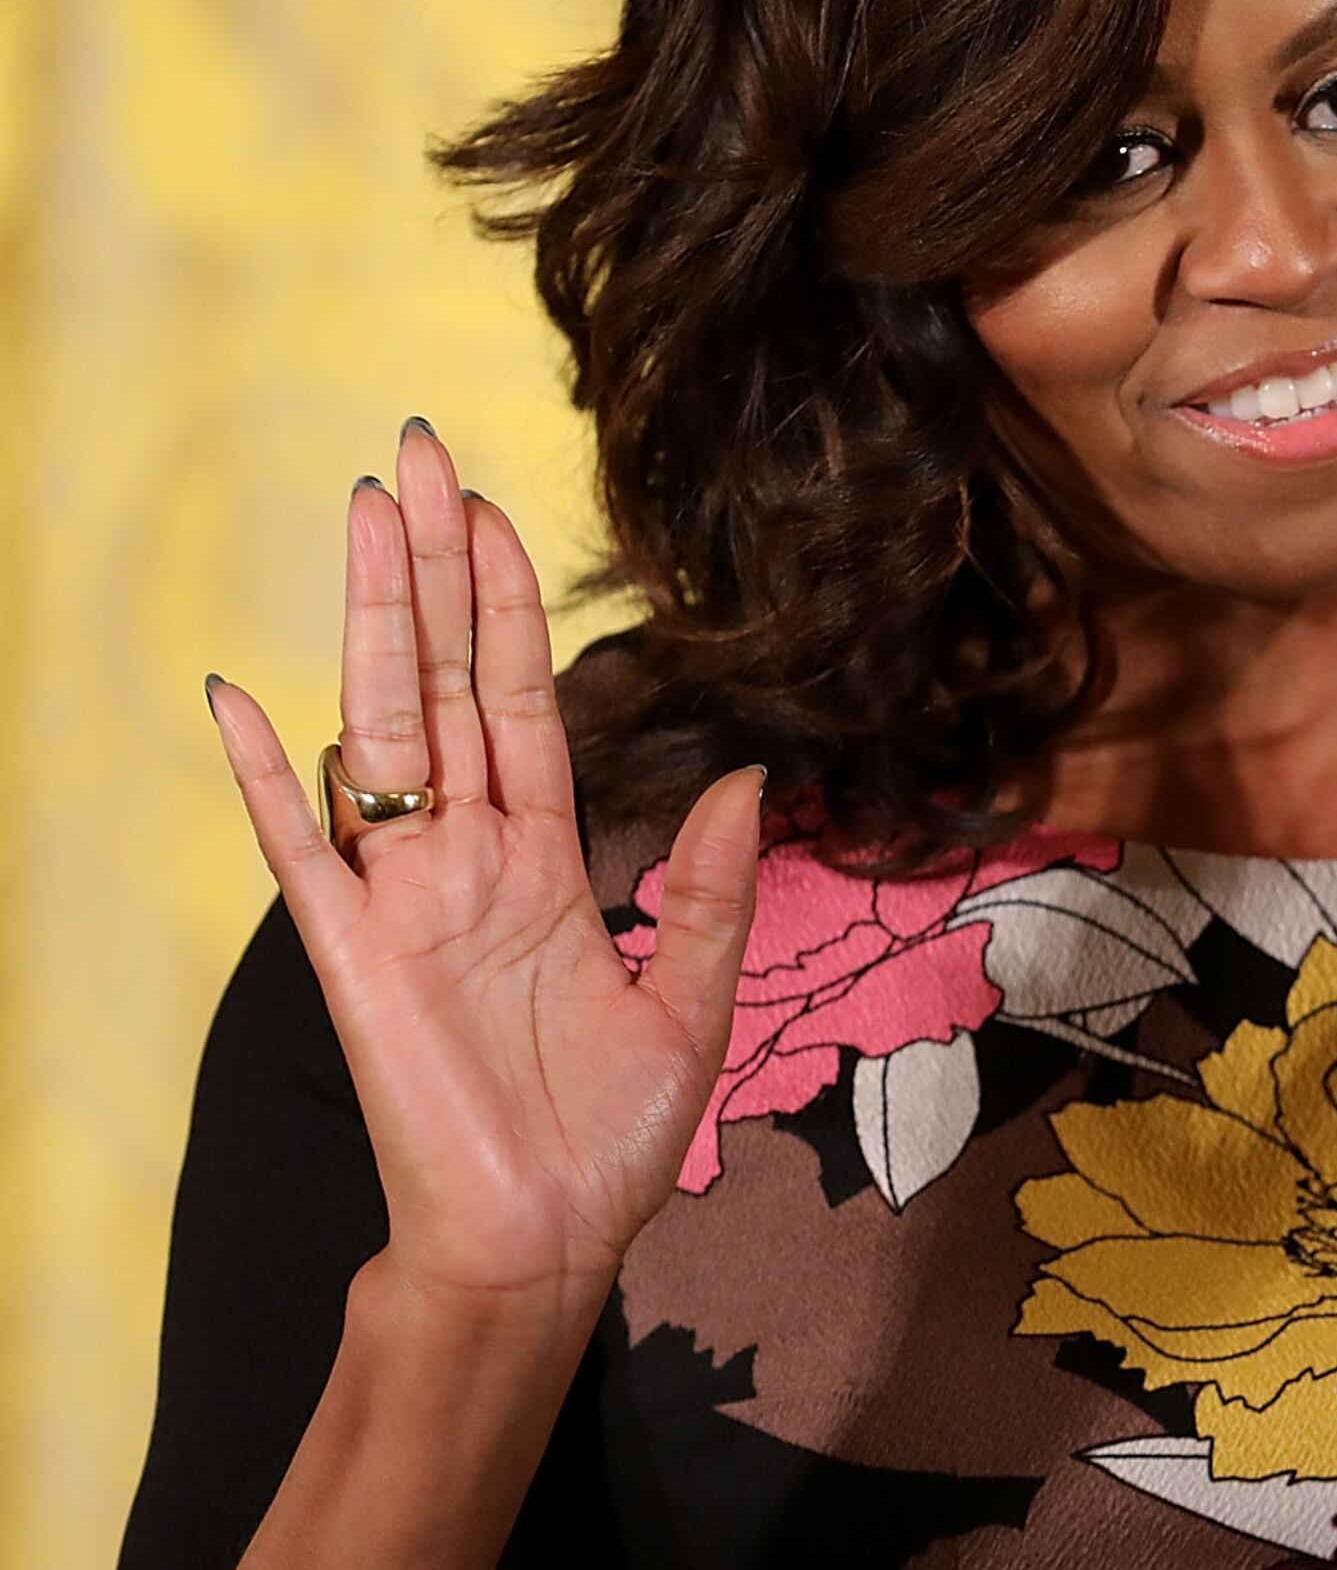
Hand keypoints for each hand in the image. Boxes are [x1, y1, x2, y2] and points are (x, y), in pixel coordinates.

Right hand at [204, 421, 766, 1322]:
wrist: (545, 1241)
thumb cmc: (610, 1137)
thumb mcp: (696, 1000)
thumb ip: (709, 888)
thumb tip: (740, 777)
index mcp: (546, 861)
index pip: (526, 701)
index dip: (511, 607)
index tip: (496, 510)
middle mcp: (467, 858)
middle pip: (446, 682)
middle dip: (435, 569)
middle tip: (418, 453)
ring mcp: (404, 897)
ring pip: (382, 729)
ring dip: (373, 623)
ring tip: (364, 515)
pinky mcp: (351, 955)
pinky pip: (299, 849)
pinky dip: (268, 775)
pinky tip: (238, 696)